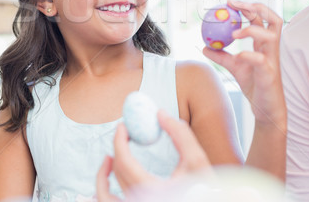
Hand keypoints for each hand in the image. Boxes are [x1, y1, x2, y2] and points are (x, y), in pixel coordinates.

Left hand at [96, 110, 211, 200]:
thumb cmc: (206, 188)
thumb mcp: (197, 160)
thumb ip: (180, 135)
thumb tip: (159, 114)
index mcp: (152, 192)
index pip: (124, 162)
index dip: (119, 140)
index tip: (122, 126)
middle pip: (119, 173)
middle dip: (118, 148)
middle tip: (124, 133)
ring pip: (106, 196)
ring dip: (103, 176)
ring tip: (108, 159)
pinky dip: (103, 194)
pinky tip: (108, 182)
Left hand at [203, 1, 284, 126]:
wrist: (265, 108)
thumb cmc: (254, 85)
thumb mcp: (234, 67)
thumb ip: (221, 56)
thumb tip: (205, 46)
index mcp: (264, 44)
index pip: (261, 18)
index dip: (248, 7)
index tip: (229, 2)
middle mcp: (271, 49)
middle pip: (273, 19)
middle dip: (256, 8)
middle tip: (235, 6)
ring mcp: (273, 61)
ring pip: (271, 36)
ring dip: (252, 30)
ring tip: (233, 34)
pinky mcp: (270, 75)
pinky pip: (261, 60)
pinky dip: (248, 55)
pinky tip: (237, 55)